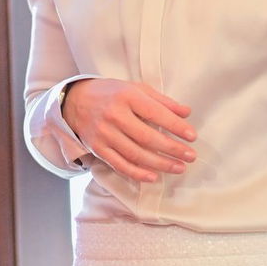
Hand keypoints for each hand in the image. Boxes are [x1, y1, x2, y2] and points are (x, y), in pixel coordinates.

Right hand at [61, 78, 195, 182]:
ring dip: (160, 164)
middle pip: (147, 137)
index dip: (175, 126)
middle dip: (172, 149)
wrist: (74, 101)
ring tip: (179, 168)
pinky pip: (119, 164)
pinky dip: (137, 173)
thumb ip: (161, 100)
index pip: (155, 113)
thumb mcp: (135, 89)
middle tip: (190, 156)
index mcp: (126, 96)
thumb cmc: (111, 93)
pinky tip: (153, 176)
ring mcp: (105, 134)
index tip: (192, 136)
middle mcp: (115, 115)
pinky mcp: (98, 148)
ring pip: (135, 154)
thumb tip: (186, 112)